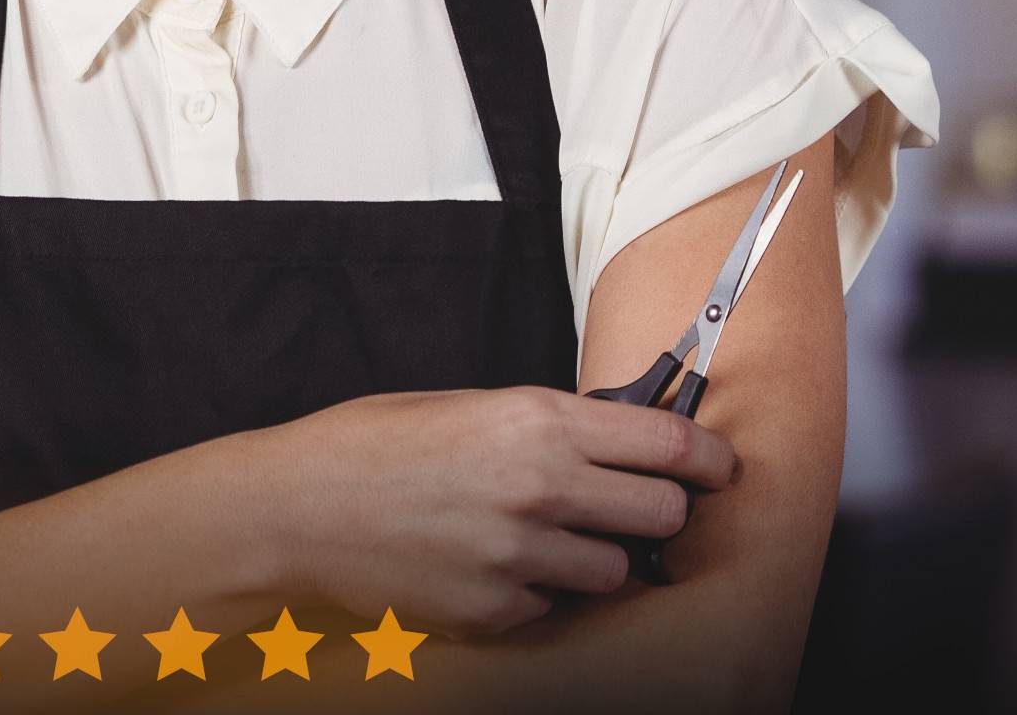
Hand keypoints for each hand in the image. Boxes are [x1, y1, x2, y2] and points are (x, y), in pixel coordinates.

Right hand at [263, 386, 738, 636]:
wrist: (296, 507)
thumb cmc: (370, 443)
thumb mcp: (465, 406)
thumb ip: (543, 424)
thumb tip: (612, 440)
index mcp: (536, 420)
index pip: (668, 446)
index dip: (710, 460)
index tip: (720, 469)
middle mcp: (541, 487)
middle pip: (662, 515)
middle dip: (655, 511)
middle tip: (627, 506)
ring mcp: (520, 556)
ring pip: (615, 572)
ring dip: (597, 558)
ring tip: (545, 538)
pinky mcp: (496, 611)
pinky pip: (554, 609)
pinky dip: (538, 593)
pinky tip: (492, 564)